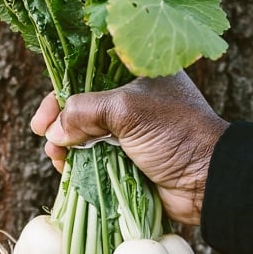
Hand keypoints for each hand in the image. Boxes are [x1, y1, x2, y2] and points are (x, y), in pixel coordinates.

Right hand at [31, 72, 228, 225]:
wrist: (209, 181)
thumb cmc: (175, 134)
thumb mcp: (128, 110)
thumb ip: (85, 111)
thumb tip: (55, 130)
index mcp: (140, 72)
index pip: (89, 72)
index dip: (62, 90)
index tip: (44, 115)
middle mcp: (134, 98)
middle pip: (83, 104)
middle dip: (60, 121)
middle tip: (43, 136)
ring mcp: (132, 130)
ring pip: (86, 133)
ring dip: (66, 145)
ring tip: (56, 158)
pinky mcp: (130, 158)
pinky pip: (95, 158)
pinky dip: (79, 163)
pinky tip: (67, 170)